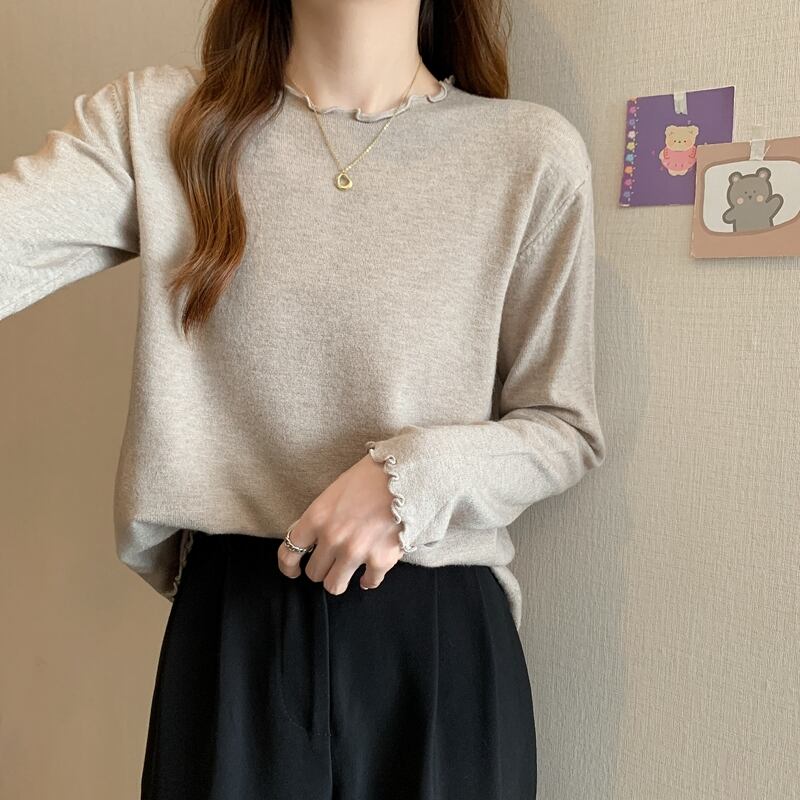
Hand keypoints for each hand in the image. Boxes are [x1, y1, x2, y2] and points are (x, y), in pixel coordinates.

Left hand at [277, 453, 404, 593]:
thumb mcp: (334, 492)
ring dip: (340, 578)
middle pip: (314, 573)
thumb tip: (307, 538)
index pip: (288, 553)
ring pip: (334, 586)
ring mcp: (356, 552)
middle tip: (332, 561)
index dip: (288, 566)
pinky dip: (369, 579)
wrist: (406, 474)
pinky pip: (369, 583)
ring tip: (348, 571)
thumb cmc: (370, 477)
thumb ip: (319, 518)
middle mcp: (332, 538)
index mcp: (317, 518)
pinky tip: (371, 573)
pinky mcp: (381, 560)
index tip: (294, 570)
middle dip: (322, 568)